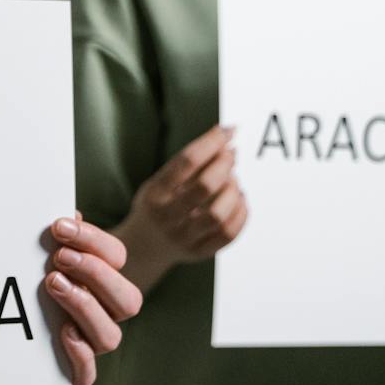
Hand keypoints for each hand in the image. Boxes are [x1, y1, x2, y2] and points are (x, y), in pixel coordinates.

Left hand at [41, 214, 141, 384]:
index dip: (92, 240)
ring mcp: (94, 340)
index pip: (117, 257)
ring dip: (85, 307)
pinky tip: (63, 332)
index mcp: (108, 277)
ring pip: (110, 336)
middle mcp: (109, 311)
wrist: (19, 312)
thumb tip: (64, 211)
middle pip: (128, 300)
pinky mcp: (75, 368)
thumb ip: (59, 233)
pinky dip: (80, 356)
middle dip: (95, 274)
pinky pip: (87, 375)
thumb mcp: (47, 248)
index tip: (58, 226)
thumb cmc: (37, 271)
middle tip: (59, 258)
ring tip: (52, 284)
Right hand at [117, 125, 248, 291]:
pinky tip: (239, 200)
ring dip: (234, 191)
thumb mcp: (160, 181)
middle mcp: (166, 218)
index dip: (212, 142)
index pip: (186, 162)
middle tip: (231, 155)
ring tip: (233, 181)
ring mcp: (183, 238)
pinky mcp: (198, 252)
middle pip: (205, 186)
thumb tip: (226, 136)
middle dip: (225, 164)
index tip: (228, 131)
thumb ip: (188, 162)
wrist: (143, 247)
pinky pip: (229, 234)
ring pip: (219, 214)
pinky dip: (241, 213)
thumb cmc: (158, 205)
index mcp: (154, 194)